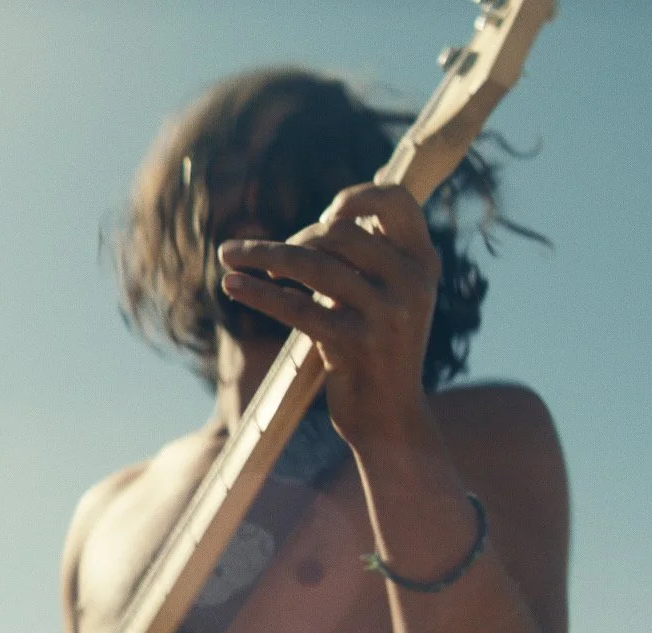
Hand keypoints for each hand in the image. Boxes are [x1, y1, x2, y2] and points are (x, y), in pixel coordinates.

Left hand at [215, 183, 441, 443]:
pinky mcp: (355, 343)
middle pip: (337, 232)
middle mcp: (411, 281)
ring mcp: (386, 312)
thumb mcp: (388, 296)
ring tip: (228, 257)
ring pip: (308, 264)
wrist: (389, 417)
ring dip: (260, 256)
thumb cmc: (377, 349)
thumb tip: (333, 214)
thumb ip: (368, 258)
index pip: (397, 201)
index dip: (357, 197)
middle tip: (267, 258)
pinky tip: (231, 285)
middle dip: (293, 239)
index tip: (325, 212)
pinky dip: (256, 293)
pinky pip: (294, 306)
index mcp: (423, 261)